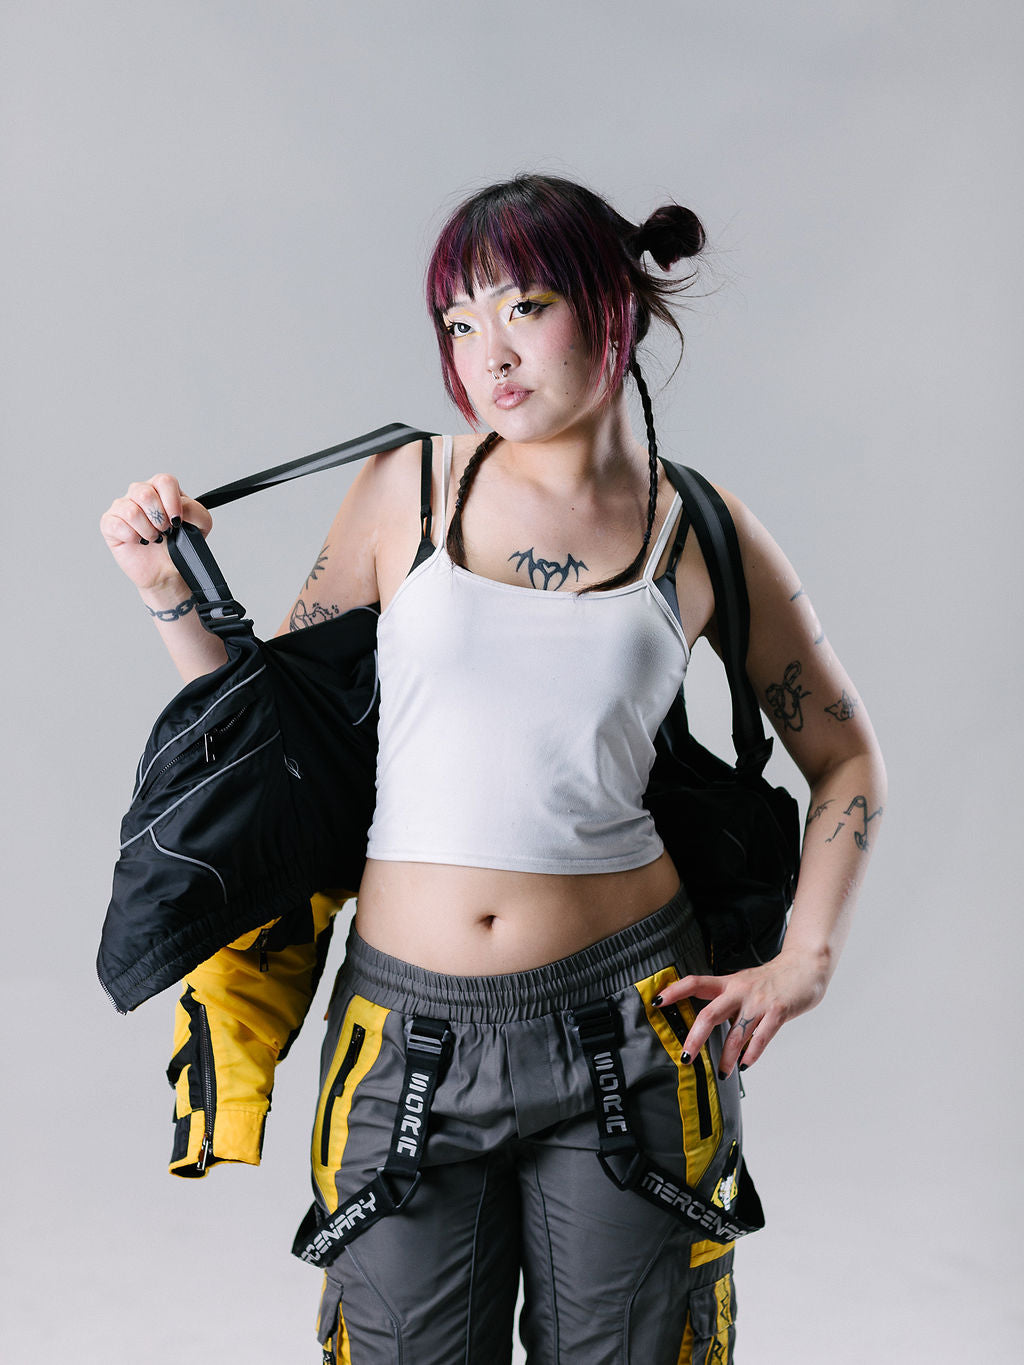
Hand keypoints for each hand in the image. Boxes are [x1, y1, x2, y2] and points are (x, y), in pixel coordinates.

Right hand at [100, 475, 212, 592]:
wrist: (168, 570)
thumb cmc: (180, 544)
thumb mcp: (201, 525)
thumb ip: (196, 510)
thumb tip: (180, 505)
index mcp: (162, 489)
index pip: (164, 481)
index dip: (172, 502)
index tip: (178, 521)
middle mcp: (140, 493)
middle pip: (145, 493)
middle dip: (159, 518)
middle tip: (166, 531)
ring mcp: (123, 507)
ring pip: (131, 510)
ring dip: (147, 530)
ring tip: (154, 538)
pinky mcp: (110, 523)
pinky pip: (116, 524)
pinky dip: (132, 537)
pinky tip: (139, 541)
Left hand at [655, 949, 829, 1077]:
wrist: (805, 967)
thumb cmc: (771, 980)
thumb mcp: (743, 985)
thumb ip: (726, 1003)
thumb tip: (706, 1028)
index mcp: (728, 983)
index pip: (695, 983)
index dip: (675, 991)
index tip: (656, 1002)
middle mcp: (740, 991)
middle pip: (710, 1014)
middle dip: (695, 1038)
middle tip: (685, 1058)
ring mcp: (759, 1002)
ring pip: (736, 1034)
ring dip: (726, 1057)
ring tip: (720, 1073)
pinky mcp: (778, 1012)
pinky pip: (761, 1037)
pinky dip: (751, 1054)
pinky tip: (745, 1065)